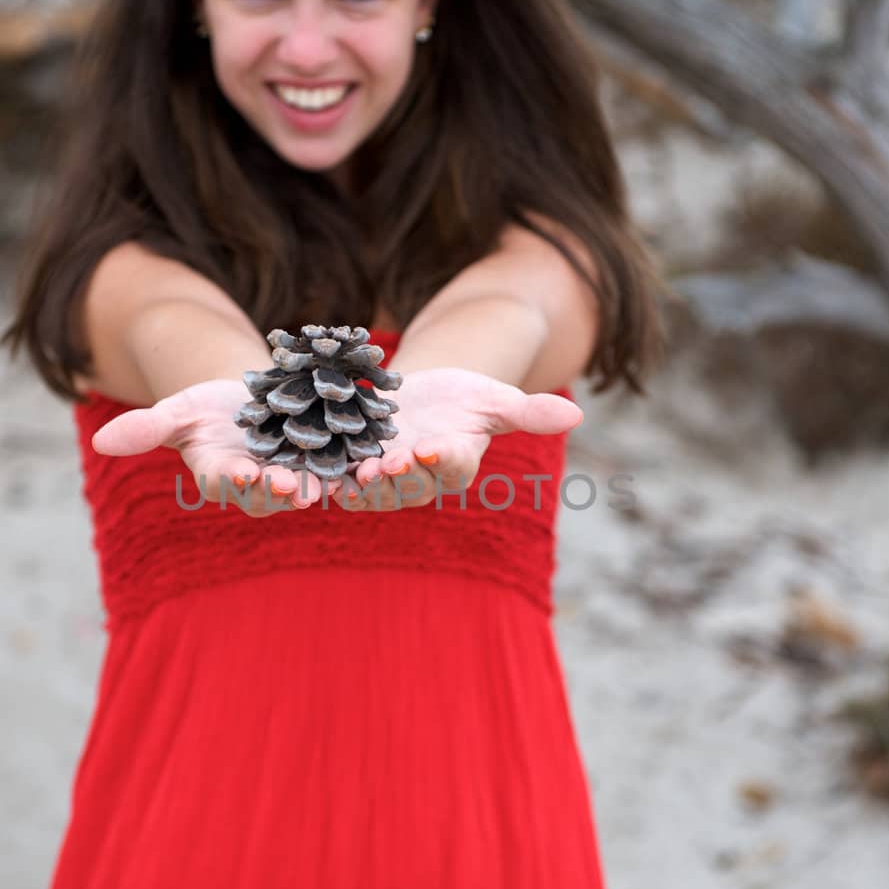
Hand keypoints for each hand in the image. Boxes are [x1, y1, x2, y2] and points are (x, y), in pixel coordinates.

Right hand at [89, 378, 345, 515]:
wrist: (257, 396)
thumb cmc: (209, 407)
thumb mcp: (180, 410)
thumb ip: (146, 429)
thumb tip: (99, 440)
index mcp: (225, 476)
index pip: (229, 483)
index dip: (237, 481)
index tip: (244, 474)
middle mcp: (264, 485)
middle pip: (273, 493)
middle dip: (282, 491)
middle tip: (295, 488)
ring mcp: (300, 476)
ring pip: (313, 485)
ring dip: (324, 485)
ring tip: (333, 481)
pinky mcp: (333, 463)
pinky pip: (346, 466)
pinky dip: (357, 464)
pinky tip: (370, 457)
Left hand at [335, 366, 582, 511]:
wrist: (414, 397)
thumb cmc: (461, 399)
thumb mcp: (494, 399)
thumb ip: (528, 412)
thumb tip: (577, 416)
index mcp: (453, 465)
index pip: (450, 465)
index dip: (441, 458)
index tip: (432, 446)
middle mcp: (416, 480)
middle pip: (406, 483)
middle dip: (396, 475)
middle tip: (385, 461)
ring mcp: (379, 479)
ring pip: (369, 490)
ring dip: (358, 486)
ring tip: (352, 473)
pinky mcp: (345, 471)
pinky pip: (333, 481)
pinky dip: (322, 481)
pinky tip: (311, 474)